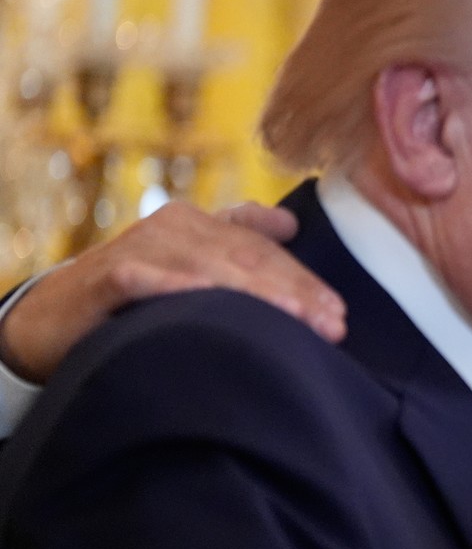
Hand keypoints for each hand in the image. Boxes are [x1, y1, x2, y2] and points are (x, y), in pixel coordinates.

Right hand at [0, 201, 345, 382]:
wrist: (53, 318)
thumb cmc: (134, 297)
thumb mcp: (190, 268)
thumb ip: (237, 243)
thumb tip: (290, 226)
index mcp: (202, 224)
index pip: (266, 253)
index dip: (305, 282)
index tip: (340, 315)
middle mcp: (176, 226)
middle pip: (248, 259)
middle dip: (294, 293)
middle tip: (332, 325)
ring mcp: (142, 246)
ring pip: (211, 267)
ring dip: (256, 293)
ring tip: (295, 318)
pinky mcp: (110, 273)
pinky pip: (153, 279)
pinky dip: (184, 289)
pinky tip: (213, 303)